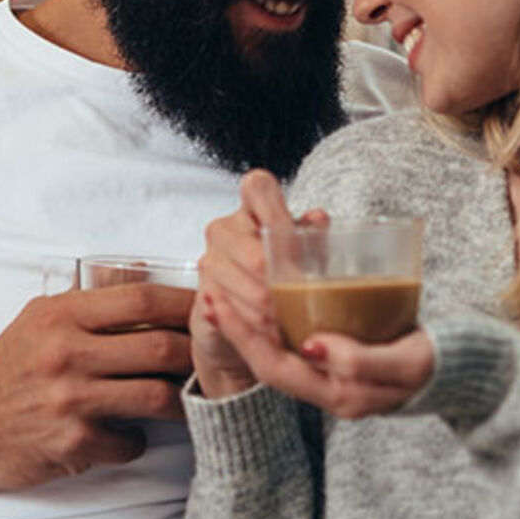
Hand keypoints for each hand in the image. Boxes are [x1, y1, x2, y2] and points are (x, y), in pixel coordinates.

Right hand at [0, 282, 193, 492]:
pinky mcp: (70, 443)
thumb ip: (87, 304)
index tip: (207, 311)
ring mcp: (70, 400)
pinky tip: (125, 435)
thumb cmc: (6, 369)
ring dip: (177, 402)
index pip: (142, 300)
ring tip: (180, 399)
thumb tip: (147, 283)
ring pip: (157, 398)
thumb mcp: (37, 320)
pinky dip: (135, 441)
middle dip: (194, 357)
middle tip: (208, 362)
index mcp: (62, 315)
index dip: (185, 305)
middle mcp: (66, 354)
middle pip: (161, 349)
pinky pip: (130, 443)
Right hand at [192, 170, 292, 398]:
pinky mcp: (202, 295)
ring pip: (246, 287)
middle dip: (283, 286)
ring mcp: (209, 261)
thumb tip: (317, 218)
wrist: (242, 322)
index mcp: (251, 210)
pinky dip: (255, 326)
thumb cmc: (276, 279)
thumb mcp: (302, 256)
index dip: (274, 208)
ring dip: (271, 311)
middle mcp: (224, 230)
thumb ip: (313, 237)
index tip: (290, 234)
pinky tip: (270, 332)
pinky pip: (231, 311)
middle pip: (258, 254)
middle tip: (303, 302)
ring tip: (290, 323)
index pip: (258, 187)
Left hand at [205, 296, 434, 419]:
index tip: (216, 302)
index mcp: (341, 397)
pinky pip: (300, 347)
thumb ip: (360, 359)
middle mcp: (333, 393)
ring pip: (283, 355)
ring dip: (252, 326)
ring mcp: (339, 380)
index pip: (275, 367)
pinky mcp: (347, 362)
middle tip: (208, 293)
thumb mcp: (406, 362)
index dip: (242, 337)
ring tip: (227, 294)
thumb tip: (313, 346)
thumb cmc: (443, 362)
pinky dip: (278, 324)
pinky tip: (269, 301)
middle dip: (236, 330)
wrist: (472, 372)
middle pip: (270, 363)